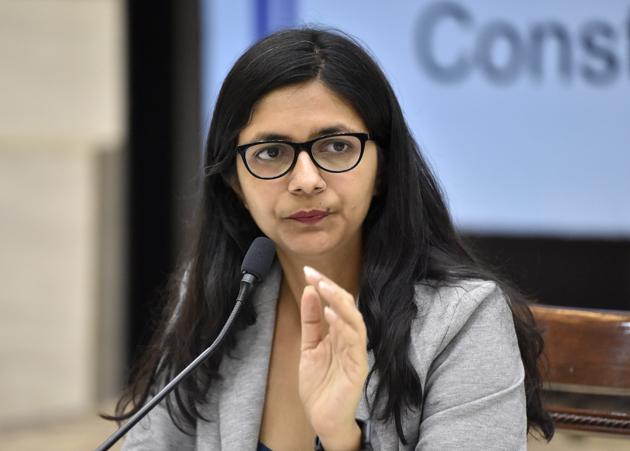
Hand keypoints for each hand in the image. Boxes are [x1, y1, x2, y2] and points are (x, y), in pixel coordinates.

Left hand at [299, 266, 367, 450]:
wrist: (323, 419)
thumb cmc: (319, 385)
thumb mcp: (308, 347)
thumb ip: (311, 321)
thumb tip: (309, 292)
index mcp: (339, 333)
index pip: (335, 303)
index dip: (324, 286)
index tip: (308, 271)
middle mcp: (350, 339)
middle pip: (346, 306)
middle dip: (330, 287)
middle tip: (314, 274)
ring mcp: (356, 351)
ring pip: (354, 318)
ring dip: (338, 301)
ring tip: (323, 286)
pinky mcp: (359, 365)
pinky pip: (354, 340)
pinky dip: (342, 324)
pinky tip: (329, 313)